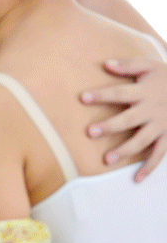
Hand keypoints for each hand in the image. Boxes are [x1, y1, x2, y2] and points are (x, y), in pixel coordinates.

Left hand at [81, 56, 166, 180]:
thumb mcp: (150, 66)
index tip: (82, 98)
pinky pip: (159, 154)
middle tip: (90, 132)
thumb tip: (106, 64)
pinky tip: (136, 178)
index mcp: (145, 92)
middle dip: (110, 126)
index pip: (120, 93)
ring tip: (106, 160)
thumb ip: (129, 65)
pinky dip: (150, 167)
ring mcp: (161, 126)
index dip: (101, 95)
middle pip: (128, 119)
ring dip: (125, 150)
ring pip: (142, 140)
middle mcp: (152, 110)